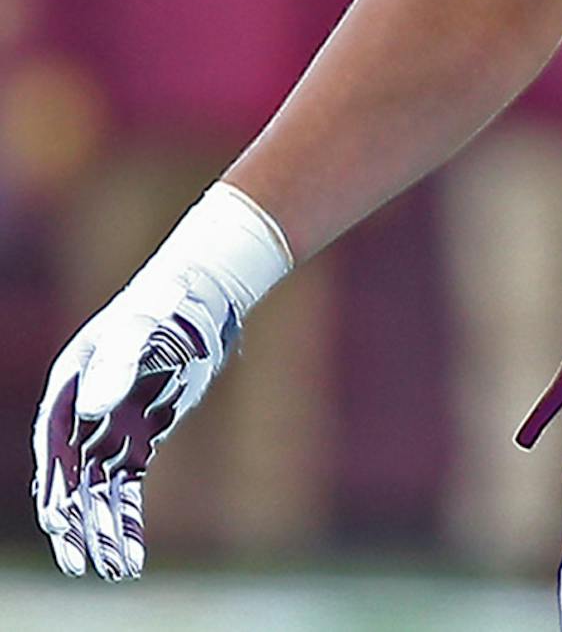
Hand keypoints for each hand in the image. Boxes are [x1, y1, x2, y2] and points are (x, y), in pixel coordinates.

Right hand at [30, 182, 288, 580]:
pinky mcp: (138, 439)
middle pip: (72, 481)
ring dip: (102, 531)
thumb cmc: (166, 308)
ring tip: (113, 572)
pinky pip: (126, 488)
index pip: (54, 451)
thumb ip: (116, 367)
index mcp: (68, 393)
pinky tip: (130, 554)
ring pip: (98, 493)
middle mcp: (81, 419)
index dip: (56, 489)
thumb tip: (94, 409)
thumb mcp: (140, 332)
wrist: (201, 297)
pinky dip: (127, 519)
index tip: (62, 525)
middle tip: (86, 565)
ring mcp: (108, 431)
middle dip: (76, 525)